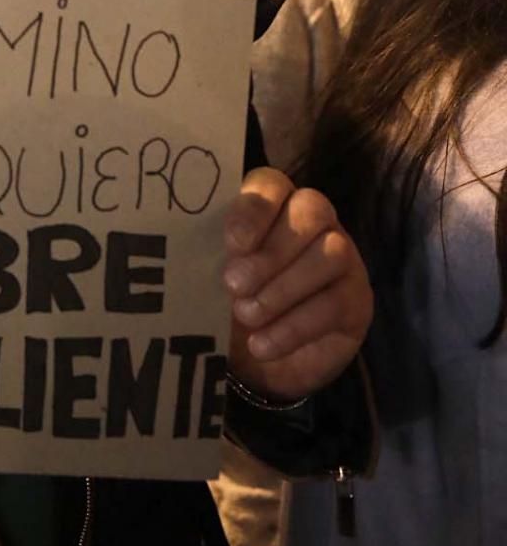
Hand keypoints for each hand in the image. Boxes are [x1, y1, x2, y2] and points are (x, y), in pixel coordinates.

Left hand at [223, 168, 372, 402]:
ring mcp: (343, 258)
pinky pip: (335, 303)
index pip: (272, 183)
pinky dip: (294, 327)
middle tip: (234, 285)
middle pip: (311, 209)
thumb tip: (190, 252)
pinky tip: (264, 344)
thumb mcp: (211, 277)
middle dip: (271, 250)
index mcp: (273, 205)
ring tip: (248, 315)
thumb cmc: (228, 304)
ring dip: (284, 288)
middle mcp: (314, 222)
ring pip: (331, 253)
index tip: (232, 244)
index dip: (255, 208)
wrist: (257, 362)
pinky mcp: (357, 300)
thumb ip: (208, 256)